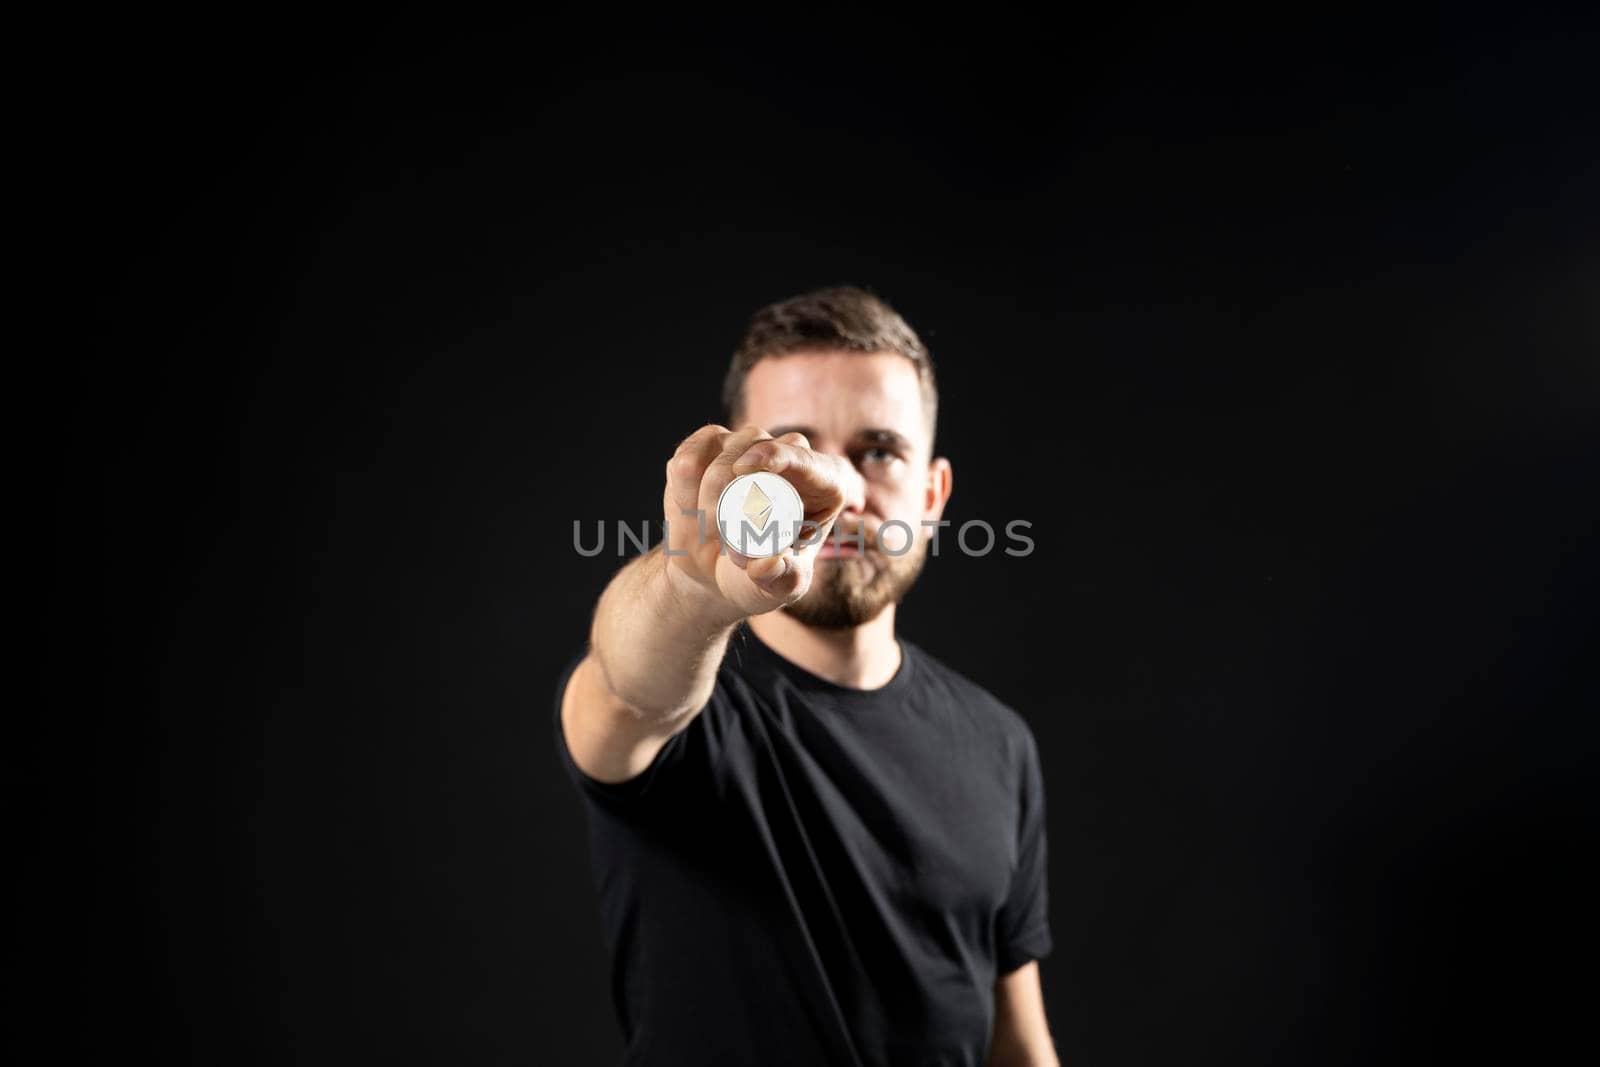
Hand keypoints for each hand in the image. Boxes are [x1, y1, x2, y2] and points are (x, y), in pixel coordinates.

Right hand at [662, 424, 864, 623]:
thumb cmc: (761, 579)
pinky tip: (689, 512)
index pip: (808, 461)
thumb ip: (781, 581)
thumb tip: (768, 562)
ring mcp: (750, 447)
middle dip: (732, 487)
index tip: (745, 467)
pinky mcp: (712, 446)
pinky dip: (683, 486)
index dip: (779, 456)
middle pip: (762, 446)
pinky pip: (692, 455)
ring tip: (711, 534)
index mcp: (824, 486)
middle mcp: (790, 457)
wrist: (716, 573)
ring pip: (724, 449)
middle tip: (720, 535)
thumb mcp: (778, 588)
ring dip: (707, 494)